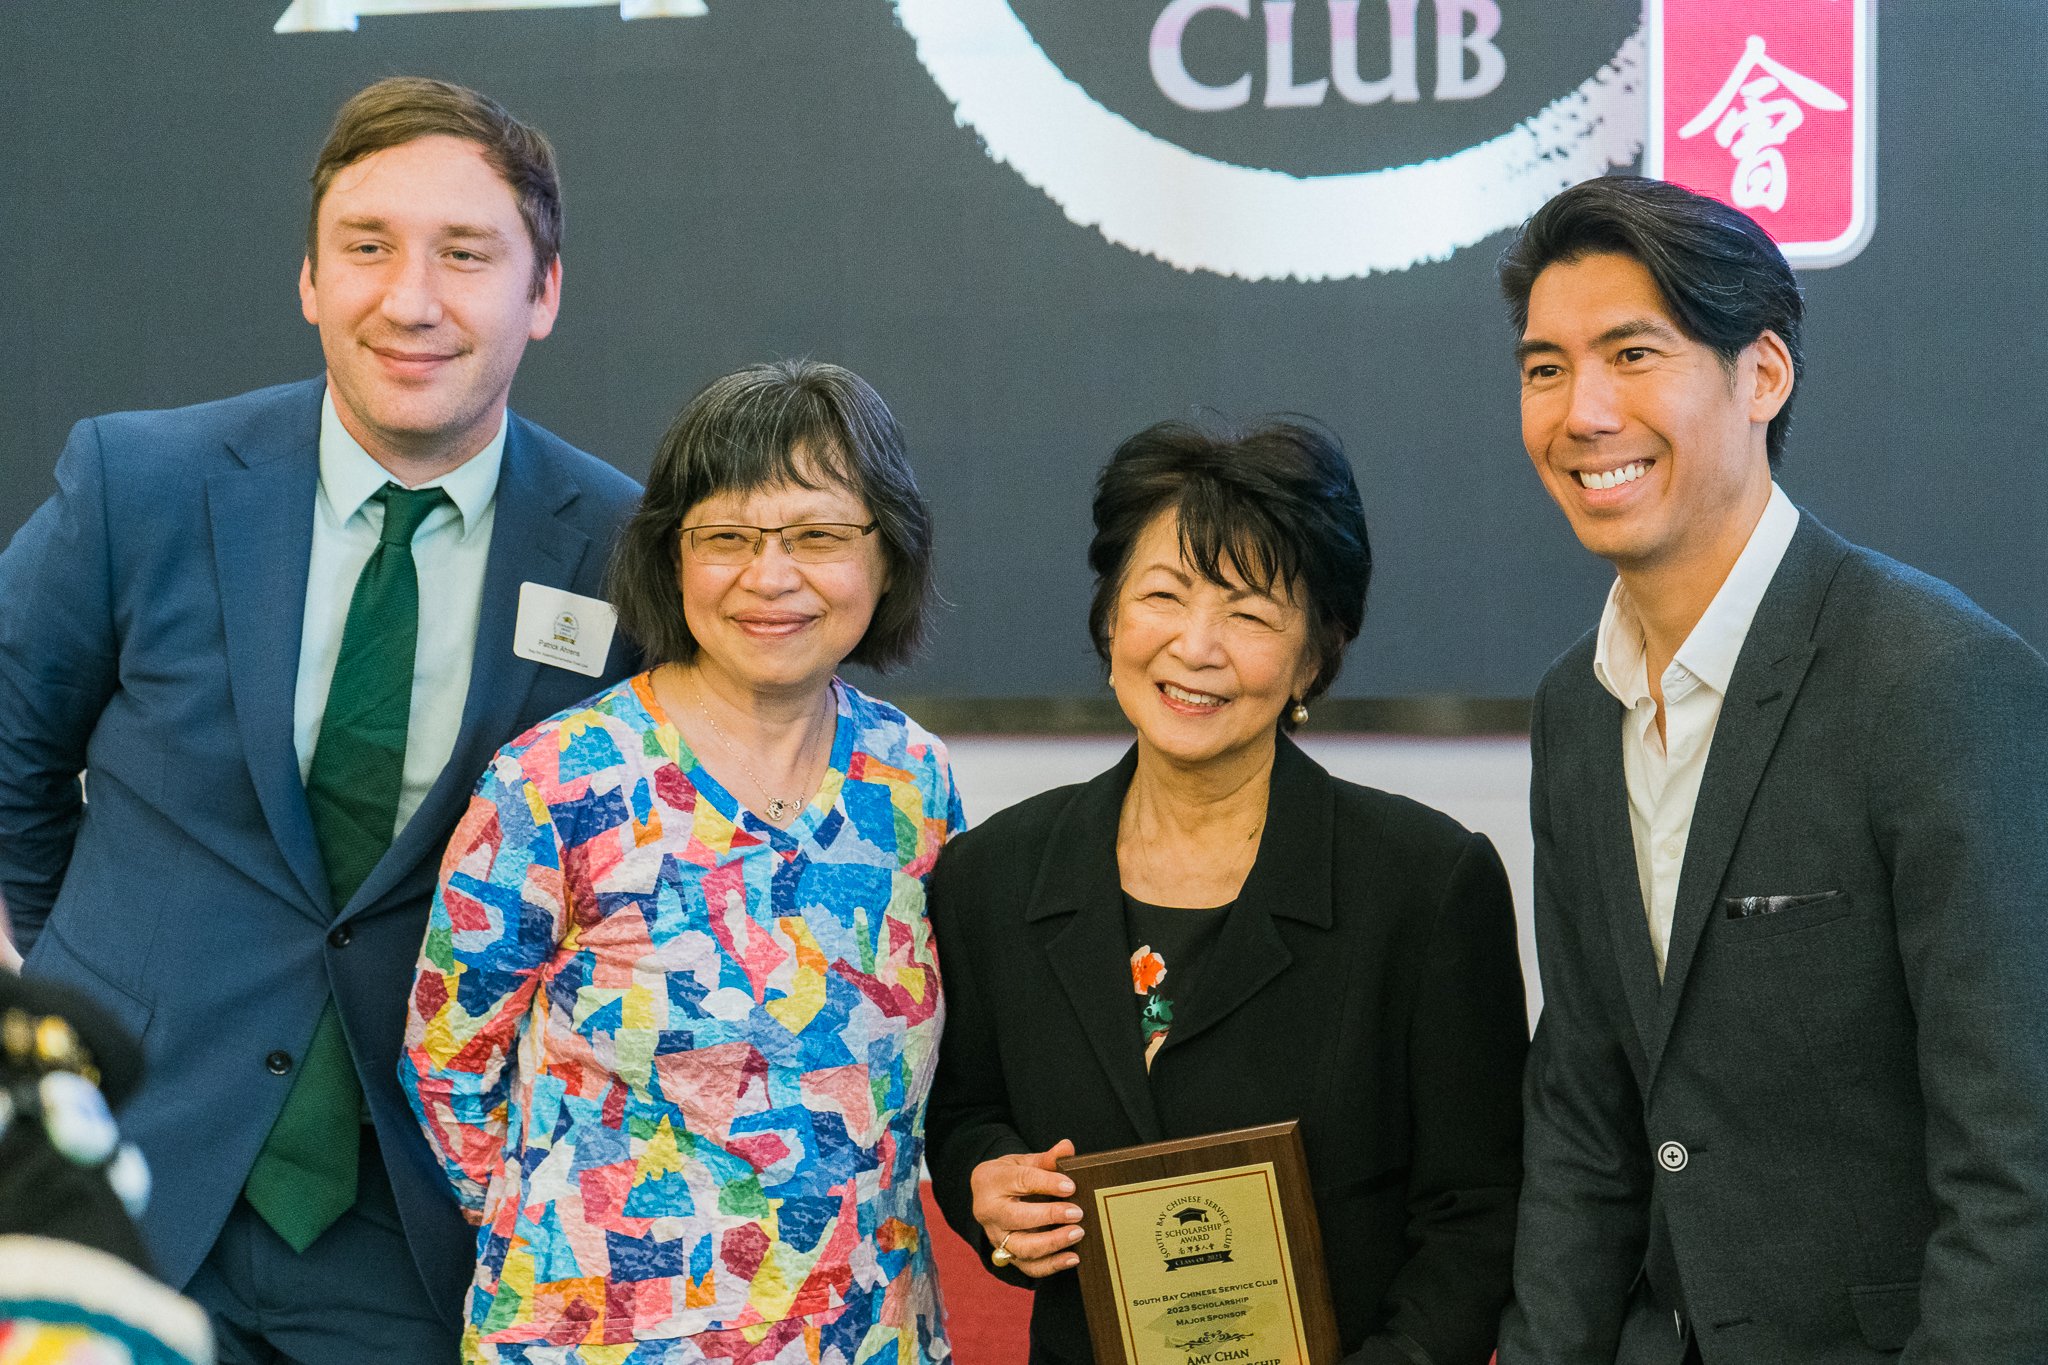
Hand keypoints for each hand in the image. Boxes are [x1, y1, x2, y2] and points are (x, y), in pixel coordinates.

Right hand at [971, 1138, 1084, 1276]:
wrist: (989, 1195)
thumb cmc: (1010, 1176)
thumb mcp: (1023, 1162)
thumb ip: (1047, 1159)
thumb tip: (1067, 1147)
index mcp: (990, 1181)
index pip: (1020, 1182)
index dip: (1047, 1183)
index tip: (1071, 1186)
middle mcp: (989, 1212)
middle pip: (1017, 1218)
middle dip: (1049, 1216)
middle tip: (1077, 1212)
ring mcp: (997, 1237)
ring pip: (1022, 1247)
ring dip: (1052, 1243)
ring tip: (1077, 1233)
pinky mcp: (1008, 1255)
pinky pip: (1029, 1267)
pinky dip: (1052, 1266)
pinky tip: (1073, 1257)